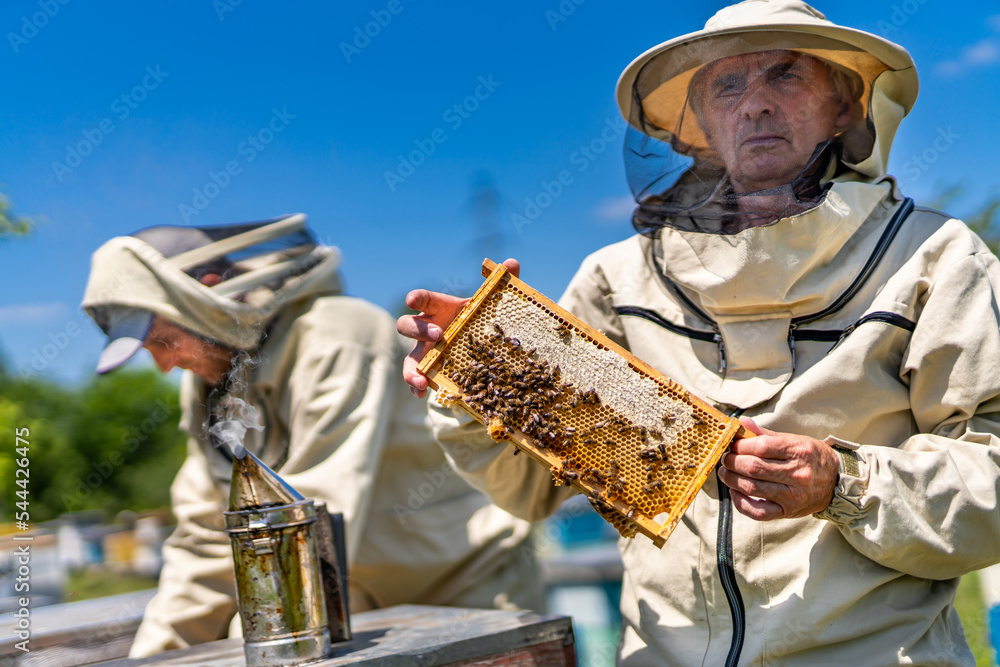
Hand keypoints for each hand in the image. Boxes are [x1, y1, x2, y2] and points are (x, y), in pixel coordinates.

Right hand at [397, 259, 519, 397]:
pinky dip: (415, 387)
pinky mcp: (429, 370)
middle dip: (418, 330)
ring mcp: (425, 352)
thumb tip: (512, 262)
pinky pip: (416, 379)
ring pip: (409, 358)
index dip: (417, 298)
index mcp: (438, 308)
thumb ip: (499, 283)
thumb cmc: (478, 317)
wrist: (479, 342)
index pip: (424, 299)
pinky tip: (422, 393)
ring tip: (420, 379)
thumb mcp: (489, 303)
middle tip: (438, 336)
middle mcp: (426, 329)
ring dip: (411, 369)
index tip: (413, 300)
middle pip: (407, 326)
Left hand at [718, 417, 839, 519]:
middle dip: (732, 462)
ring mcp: (792, 495)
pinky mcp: (788, 512)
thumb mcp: (795, 440)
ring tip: (725, 472)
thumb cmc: (811, 457)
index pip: (761, 447)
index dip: (739, 446)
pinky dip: (741, 503)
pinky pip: (758, 512)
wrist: (837, 482)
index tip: (732, 445)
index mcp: (798, 451)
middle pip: (753, 468)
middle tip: (725, 458)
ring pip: (752, 488)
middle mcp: (797, 474)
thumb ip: (765, 434)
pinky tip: (735, 492)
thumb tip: (741, 423)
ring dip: (731, 480)